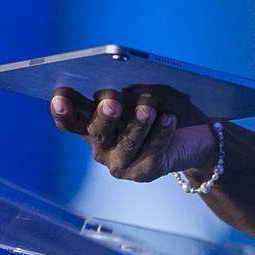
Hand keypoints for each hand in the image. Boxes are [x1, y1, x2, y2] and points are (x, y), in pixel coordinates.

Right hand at [49, 87, 216, 182]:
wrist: (194, 135)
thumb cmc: (163, 106)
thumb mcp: (146, 94)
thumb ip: (131, 91)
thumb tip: (127, 82)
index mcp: (95, 124)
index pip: (71, 121)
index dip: (62, 110)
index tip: (60, 95)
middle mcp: (102, 146)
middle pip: (97, 131)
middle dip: (104, 115)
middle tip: (111, 102)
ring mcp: (121, 162)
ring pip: (126, 143)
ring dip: (137, 124)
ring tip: (147, 109)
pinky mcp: (145, 171)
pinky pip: (152, 151)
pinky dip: (161, 133)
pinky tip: (169, 118)